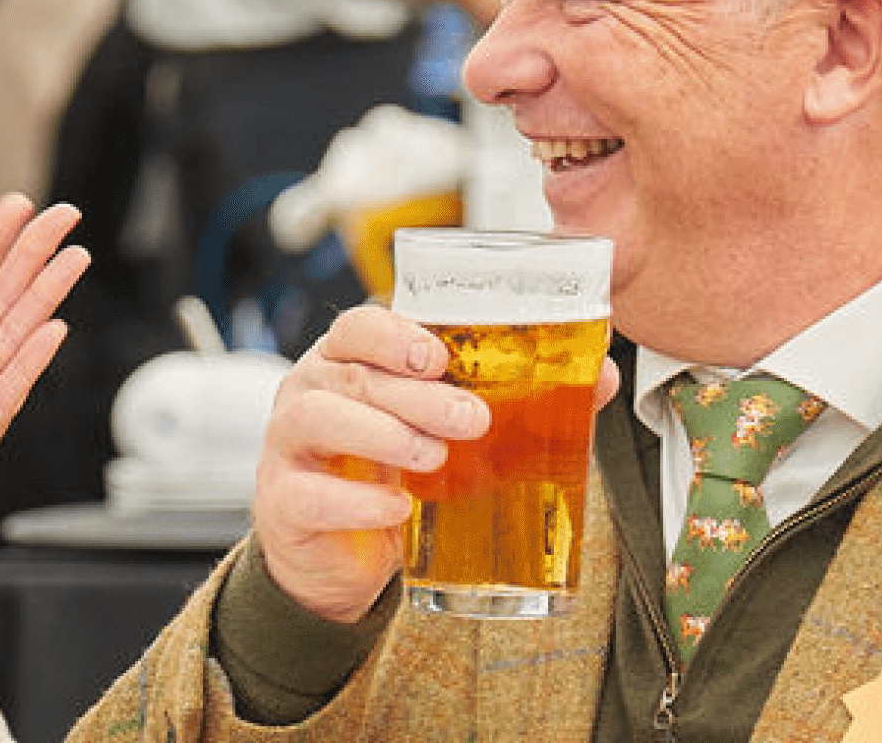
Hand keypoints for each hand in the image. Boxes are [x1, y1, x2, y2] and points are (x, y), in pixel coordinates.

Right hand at [250, 305, 620, 623]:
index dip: (395, 334)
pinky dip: (356, 501)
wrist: (339, 555)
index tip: (441, 355)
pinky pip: (308, 494)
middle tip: (471, 418)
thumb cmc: (394, 473)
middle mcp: (310, 392)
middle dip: (413, 393)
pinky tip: (396, 510)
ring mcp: (289, 447)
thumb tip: (598, 376)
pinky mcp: (283, 502)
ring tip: (433, 459)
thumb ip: (516, 403)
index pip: (358, 326)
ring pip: (319, 417)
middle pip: (351, 372)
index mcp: (349, 363)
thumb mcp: (449, 433)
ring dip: (382, 434)